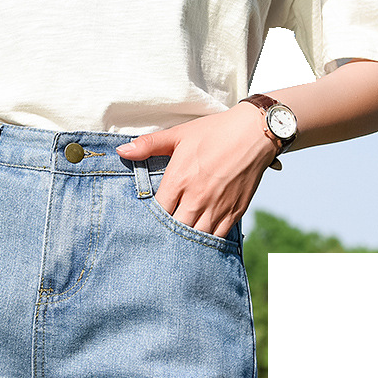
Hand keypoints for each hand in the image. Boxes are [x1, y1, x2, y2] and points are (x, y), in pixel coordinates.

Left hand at [115, 103, 279, 238]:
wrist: (255, 132)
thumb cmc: (215, 132)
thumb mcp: (179, 135)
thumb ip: (148, 145)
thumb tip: (121, 150)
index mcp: (178, 180)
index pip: (157, 212)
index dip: (150, 220)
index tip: (147, 223)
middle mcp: (196, 198)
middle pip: (173, 229)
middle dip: (166, 234)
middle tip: (158, 238)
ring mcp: (216, 207)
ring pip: (194, 237)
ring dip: (185, 241)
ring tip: (176, 245)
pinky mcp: (234, 212)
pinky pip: (217, 237)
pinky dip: (206, 242)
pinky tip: (198, 242)